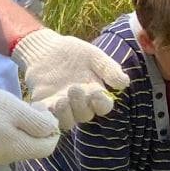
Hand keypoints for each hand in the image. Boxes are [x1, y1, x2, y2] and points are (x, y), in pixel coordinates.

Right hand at [0, 81, 61, 163]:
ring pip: (20, 145)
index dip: (51, 129)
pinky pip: (6, 144)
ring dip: (24, 129)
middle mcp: (8, 159)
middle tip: (30, 106)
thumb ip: (39, 123)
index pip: (48, 147)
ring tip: (15, 110)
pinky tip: (1, 117)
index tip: (42, 110)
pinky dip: (11, 132)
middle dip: (38, 128)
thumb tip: (52, 130)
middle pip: (33, 147)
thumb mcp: (18, 110)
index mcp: (18, 150)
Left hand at [11, 28, 130, 131]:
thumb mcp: (94, 56)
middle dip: (81, 104)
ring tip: (61, 100)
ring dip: (65, 114)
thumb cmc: (73, 53)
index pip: (103, 106)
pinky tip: (47, 105)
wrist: (45, 48)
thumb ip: (108, 69)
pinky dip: (48, 115)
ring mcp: (62, 107)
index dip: (101, 103)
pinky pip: (48, 117)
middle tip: (74, 88)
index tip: (96, 92)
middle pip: (85, 115)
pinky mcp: (45, 106)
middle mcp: (80, 104)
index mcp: (95, 93)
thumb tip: (124, 83)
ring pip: (67, 121)